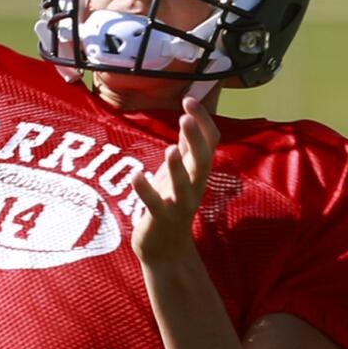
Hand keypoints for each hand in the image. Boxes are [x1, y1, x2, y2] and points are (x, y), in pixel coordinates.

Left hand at [131, 96, 220, 264]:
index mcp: (198, 172)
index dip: (203, 121)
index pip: (210, 143)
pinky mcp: (160, 219)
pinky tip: (136, 176)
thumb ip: (186, 148)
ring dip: (177, 169)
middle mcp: (194, 187)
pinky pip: (154, 205)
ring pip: (184, 186)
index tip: (190, 98)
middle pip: (203, 161)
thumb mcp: (180, 173)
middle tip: (185, 117)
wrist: (166, 250)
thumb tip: (191, 118)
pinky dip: (146, 190)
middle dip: (195, 140)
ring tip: (169, 149)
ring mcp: (178, 205)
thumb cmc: (171, 204)